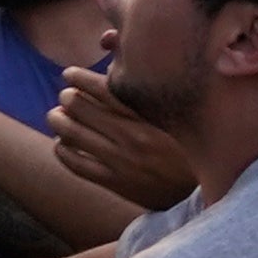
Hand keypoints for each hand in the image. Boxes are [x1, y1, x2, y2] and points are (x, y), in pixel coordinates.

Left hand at [46, 74, 198, 213]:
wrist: (200, 190)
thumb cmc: (184, 144)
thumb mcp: (171, 113)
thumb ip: (142, 90)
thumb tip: (110, 66)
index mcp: (147, 114)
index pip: (101, 86)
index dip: (78, 77)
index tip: (70, 74)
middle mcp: (133, 136)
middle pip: (78, 106)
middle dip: (66, 97)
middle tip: (66, 96)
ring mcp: (122, 161)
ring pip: (70, 133)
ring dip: (57, 120)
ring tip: (57, 116)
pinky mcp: (116, 183)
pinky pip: (75, 163)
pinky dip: (62, 150)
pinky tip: (62, 144)